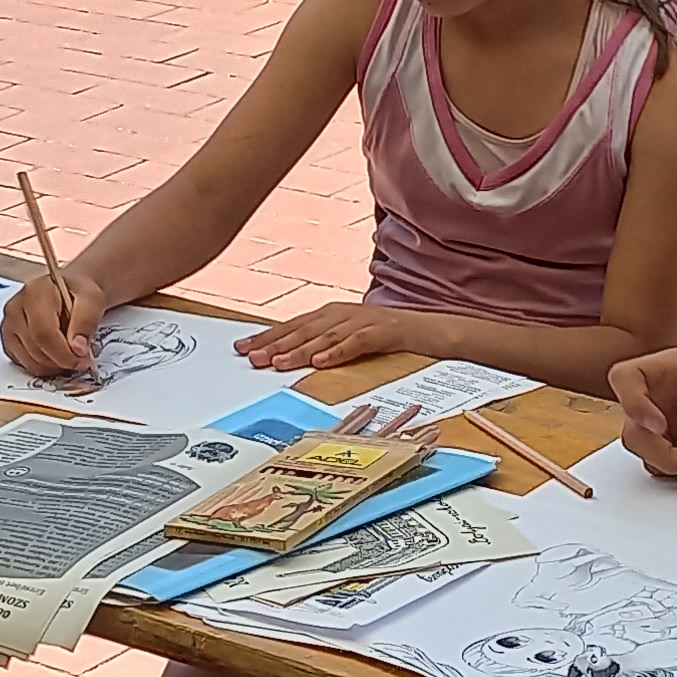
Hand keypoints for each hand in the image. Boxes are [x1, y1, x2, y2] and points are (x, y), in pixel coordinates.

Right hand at [0, 271, 103, 379]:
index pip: (44, 333)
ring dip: (57, 366)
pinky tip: (59, 355)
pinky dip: (47, 367)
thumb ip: (86, 321)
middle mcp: (16, 309)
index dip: (65, 353)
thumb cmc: (77, 291)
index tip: (84, 359)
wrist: (68, 289)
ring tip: (73, 352)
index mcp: (34, 293)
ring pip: (31, 363)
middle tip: (84, 358)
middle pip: (36, 351)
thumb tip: (78, 349)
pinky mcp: (10, 342)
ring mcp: (10, 327)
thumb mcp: (93, 298)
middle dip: (64, 361)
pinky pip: (27, 366)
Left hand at [235, 302, 437, 372]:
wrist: (434, 330)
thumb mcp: (351, 338)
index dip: (267, 336)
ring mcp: (364, 320)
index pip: (293, 325)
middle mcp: (344, 313)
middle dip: (275, 343)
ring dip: (300, 350)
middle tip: (252, 357)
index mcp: (333, 314)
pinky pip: (357, 342)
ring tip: (278, 362)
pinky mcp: (384, 331)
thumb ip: (324, 344)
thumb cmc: (390, 337)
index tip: (242, 348)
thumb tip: (291, 358)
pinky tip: (321, 362)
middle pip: (303, 329)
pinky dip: (338, 352)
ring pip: (325, 336)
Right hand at [612, 338, 676, 476]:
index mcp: (663, 368)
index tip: (660, 425)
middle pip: (633, 431)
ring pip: (649, 455)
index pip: (625, 379)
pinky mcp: (676, 444)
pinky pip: (671, 465)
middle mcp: (656, 397)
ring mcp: (663, 424)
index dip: (634, 404)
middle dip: (662, 452)